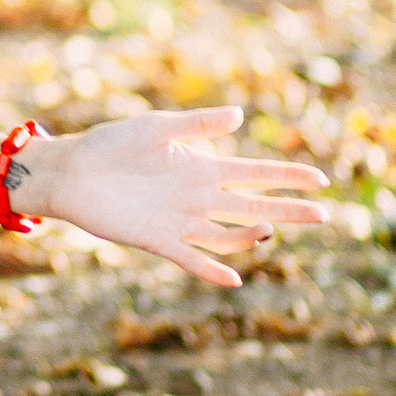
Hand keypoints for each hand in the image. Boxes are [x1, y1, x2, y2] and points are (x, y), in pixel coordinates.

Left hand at [24, 107, 325, 287]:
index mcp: (203, 167)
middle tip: (323, 214)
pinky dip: (211, 270)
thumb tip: (240, 116)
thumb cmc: (113, 143)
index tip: (320, 179)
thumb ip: (198, 124)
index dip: (287, 176)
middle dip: (288, 210)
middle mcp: (198, 196)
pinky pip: (190, 259)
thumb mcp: (158, 127)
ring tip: (268, 232)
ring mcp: (180, 220)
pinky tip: (233, 279)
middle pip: (253, 207)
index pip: (256, 173)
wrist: (73, 171)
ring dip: (250, 237)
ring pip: (228, 235)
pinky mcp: (156, 240)